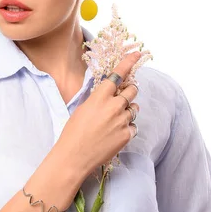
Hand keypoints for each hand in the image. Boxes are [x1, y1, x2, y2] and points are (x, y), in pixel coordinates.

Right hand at [56, 51, 141, 178]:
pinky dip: (127, 127)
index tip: (137, 54)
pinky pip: (133, 126)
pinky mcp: (127, 135)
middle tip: (123, 96)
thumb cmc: (73, 132)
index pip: (118, 74)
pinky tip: (114, 134)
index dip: (129, 62)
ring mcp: (122, 121)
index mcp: (100, 97)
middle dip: (129, 91)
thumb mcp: (82, 108)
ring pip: (134, 108)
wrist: (74, 157)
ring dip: (128, 110)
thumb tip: (110, 92)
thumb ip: (98, 98)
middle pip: (132, 90)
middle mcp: (114, 106)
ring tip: (113, 121)